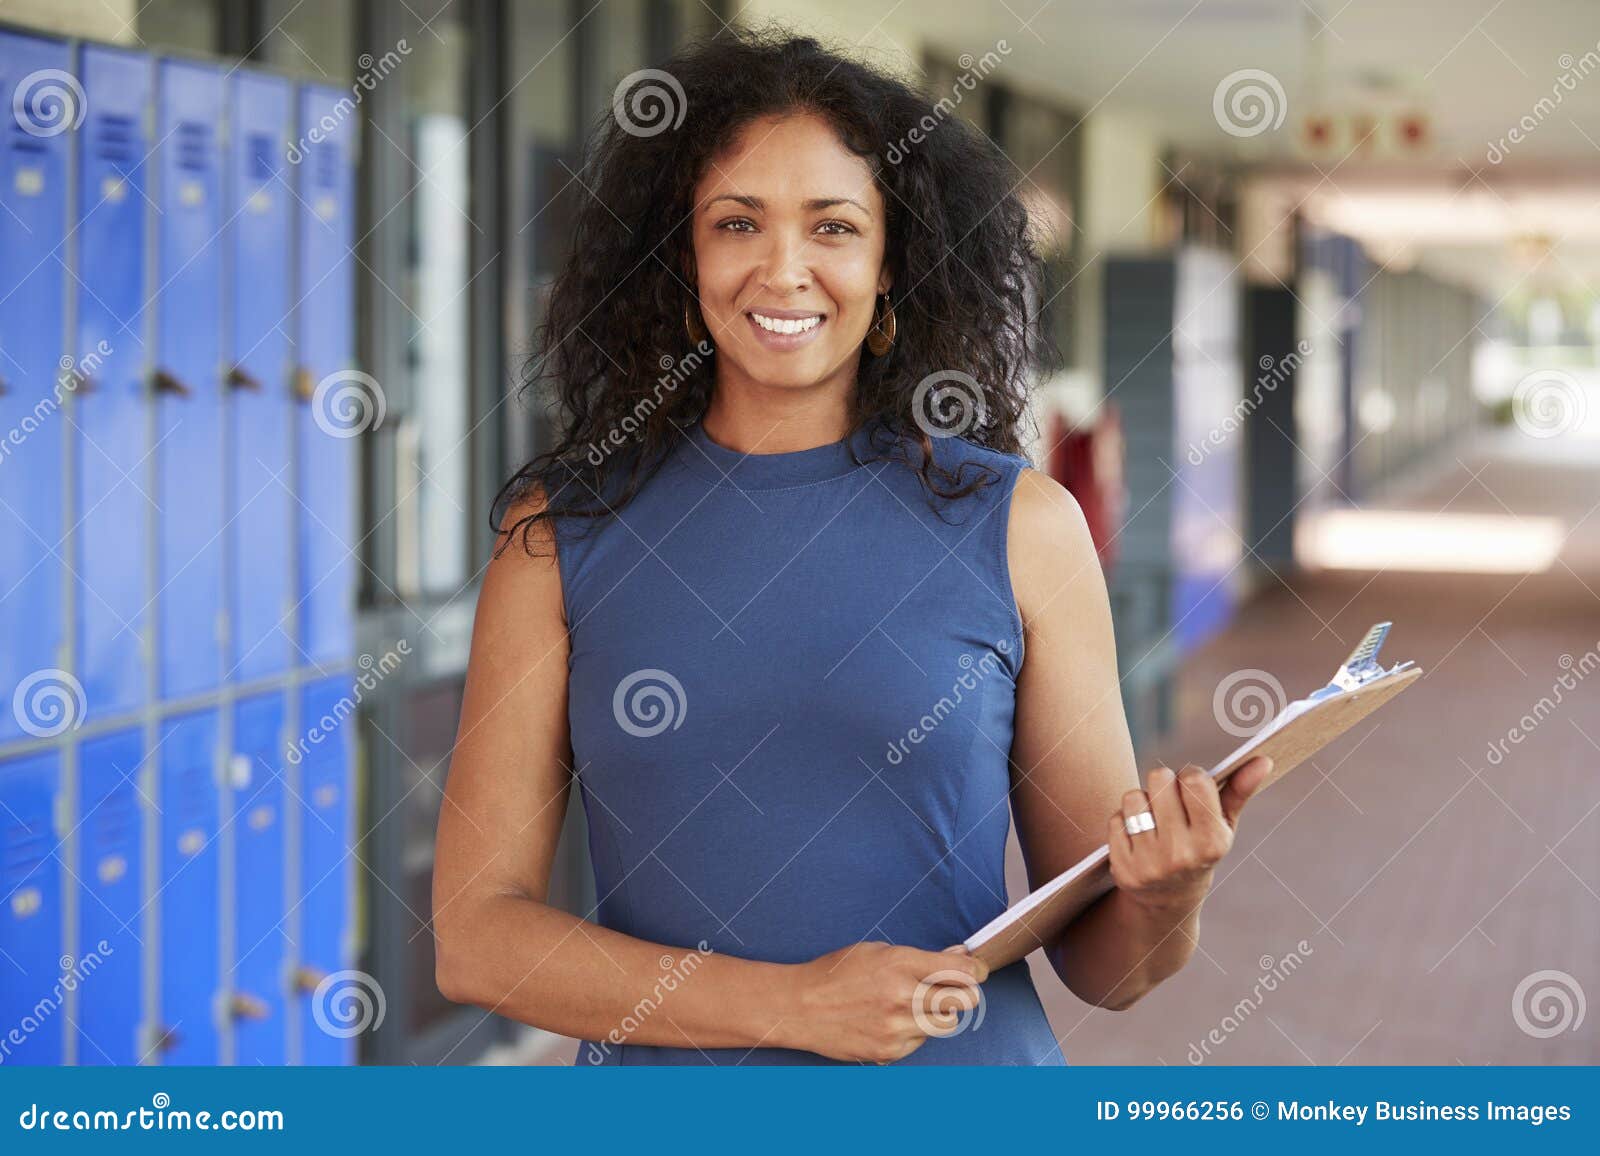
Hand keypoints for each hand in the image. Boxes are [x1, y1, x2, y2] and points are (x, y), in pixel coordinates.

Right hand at [782, 941, 987, 1062]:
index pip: (960, 970)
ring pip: (946, 1024)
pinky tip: (894, 1020)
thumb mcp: (877, 951)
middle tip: (955, 987)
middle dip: (966, 992)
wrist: (799, 1007)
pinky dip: (916, 1031)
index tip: (977, 968)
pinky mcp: (889, 1052)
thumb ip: (920, 957)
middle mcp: (902, 997)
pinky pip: (921, 1042)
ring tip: (918, 1003)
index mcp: (899, 964)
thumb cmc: (836, 973)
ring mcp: (896, 1028)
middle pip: (964, 1001)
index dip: (976, 968)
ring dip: (940, 1013)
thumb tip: (957, 954)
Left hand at [1107, 756, 1272, 914]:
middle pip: (1160, 780)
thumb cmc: (1200, 848)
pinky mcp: (1123, 868)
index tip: (1191, 786)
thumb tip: (1264, 759)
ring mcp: (1150, 863)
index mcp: (1212, 841)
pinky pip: (1115, 819)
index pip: (1195, 779)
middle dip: (1164, 782)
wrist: (1170, 899)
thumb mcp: (1223, 825)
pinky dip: (1123, 821)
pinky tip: (1137, 836)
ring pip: (1133, 796)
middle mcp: (1181, 854)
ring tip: (1153, 818)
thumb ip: (1240, 790)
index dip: (1190, 775)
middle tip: (1170, 800)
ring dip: (1141, 801)